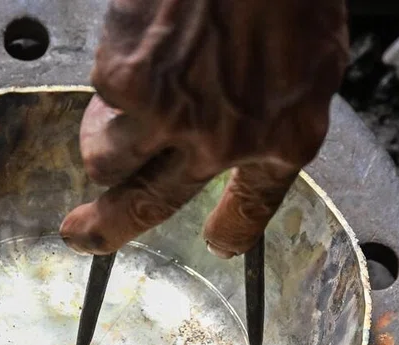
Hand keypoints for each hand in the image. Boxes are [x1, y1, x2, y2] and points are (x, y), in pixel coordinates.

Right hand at [60, 0, 348, 257]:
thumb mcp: (317, 62)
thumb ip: (282, 108)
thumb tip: (255, 122)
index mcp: (283, 139)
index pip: (253, 208)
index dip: (232, 231)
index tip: (217, 241)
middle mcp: (220, 143)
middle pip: (144, 209)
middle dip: (105, 229)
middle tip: (81, 235)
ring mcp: (168, 117)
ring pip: (106, 162)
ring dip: (103, 143)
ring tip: (111, 115)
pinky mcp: (124, 83)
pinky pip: (101, 97)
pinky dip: (111, 79)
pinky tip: (135, 49)